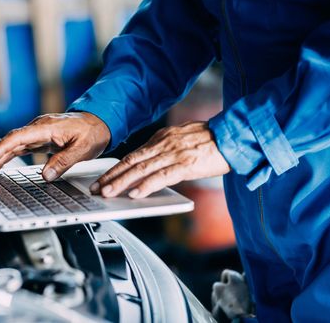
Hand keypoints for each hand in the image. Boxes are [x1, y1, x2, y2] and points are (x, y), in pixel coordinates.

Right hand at [0, 112, 110, 181]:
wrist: (100, 121)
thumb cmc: (93, 131)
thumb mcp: (83, 149)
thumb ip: (63, 162)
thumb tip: (46, 176)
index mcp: (46, 127)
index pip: (17, 137)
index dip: (1, 149)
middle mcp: (38, 128)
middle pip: (9, 142)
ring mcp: (37, 133)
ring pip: (12, 145)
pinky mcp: (39, 139)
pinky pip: (19, 147)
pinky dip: (7, 156)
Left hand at [91, 121, 229, 198]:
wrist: (232, 135)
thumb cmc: (209, 140)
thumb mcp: (180, 139)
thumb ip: (164, 150)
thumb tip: (149, 164)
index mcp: (160, 138)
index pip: (132, 155)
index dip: (115, 168)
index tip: (102, 179)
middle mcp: (163, 144)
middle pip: (131, 162)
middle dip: (111, 176)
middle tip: (97, 188)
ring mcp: (173, 154)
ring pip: (142, 170)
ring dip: (122, 182)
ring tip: (109, 193)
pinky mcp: (186, 164)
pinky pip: (162, 176)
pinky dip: (147, 185)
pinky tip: (136, 193)